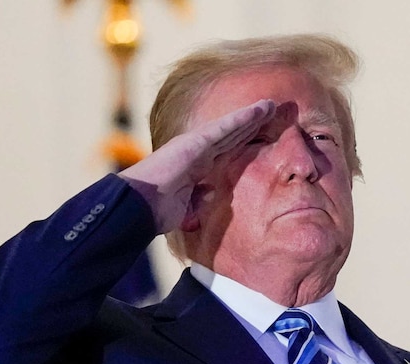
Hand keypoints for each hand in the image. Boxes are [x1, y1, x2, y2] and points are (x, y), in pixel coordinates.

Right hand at [118, 99, 275, 232]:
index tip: (261, 135)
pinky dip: (242, 119)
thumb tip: (212, 196)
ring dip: (251, 116)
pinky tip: (259, 111)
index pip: (225, 151)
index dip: (243, 141)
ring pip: (231, 128)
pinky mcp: (195, 143)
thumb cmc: (156, 210)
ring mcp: (195, 145)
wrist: (138, 205)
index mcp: (195, 167)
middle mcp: (197, 152)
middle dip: (251, 125)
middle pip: (231, 136)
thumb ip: (199, 199)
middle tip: (270, 112)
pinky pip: (224, 129)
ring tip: (271, 106)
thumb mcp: (186, 207)